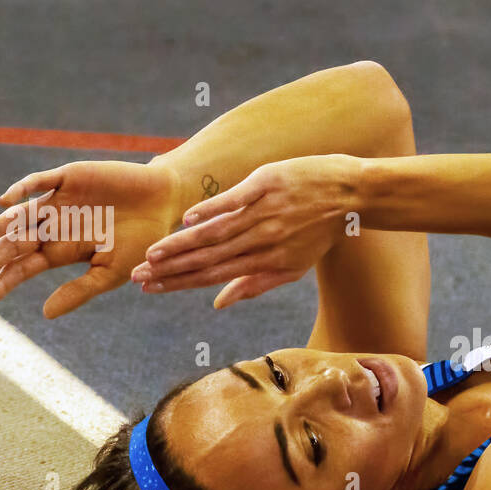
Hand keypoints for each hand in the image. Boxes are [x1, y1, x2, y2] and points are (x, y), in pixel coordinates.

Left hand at [0, 160, 183, 317]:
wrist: (164, 203)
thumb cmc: (143, 241)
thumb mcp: (111, 272)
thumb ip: (79, 291)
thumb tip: (45, 314)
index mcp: (63, 250)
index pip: (25, 267)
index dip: (4, 281)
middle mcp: (55, 226)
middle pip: (14, 244)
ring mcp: (59, 201)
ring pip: (19, 216)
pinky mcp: (68, 178)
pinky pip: (40, 182)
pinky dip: (22, 190)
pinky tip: (5, 202)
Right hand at [132, 154, 361, 308]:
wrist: (352, 194)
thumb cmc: (320, 232)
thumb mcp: (293, 267)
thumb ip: (253, 284)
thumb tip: (217, 304)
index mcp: (266, 262)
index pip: (214, 276)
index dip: (181, 284)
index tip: (151, 288)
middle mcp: (263, 241)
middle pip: (209, 259)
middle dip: (171, 269)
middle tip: (138, 277)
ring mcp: (264, 213)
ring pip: (216, 234)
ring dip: (182, 245)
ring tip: (153, 254)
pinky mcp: (266, 185)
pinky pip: (233, 201)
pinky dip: (210, 211)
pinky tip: (186, 220)